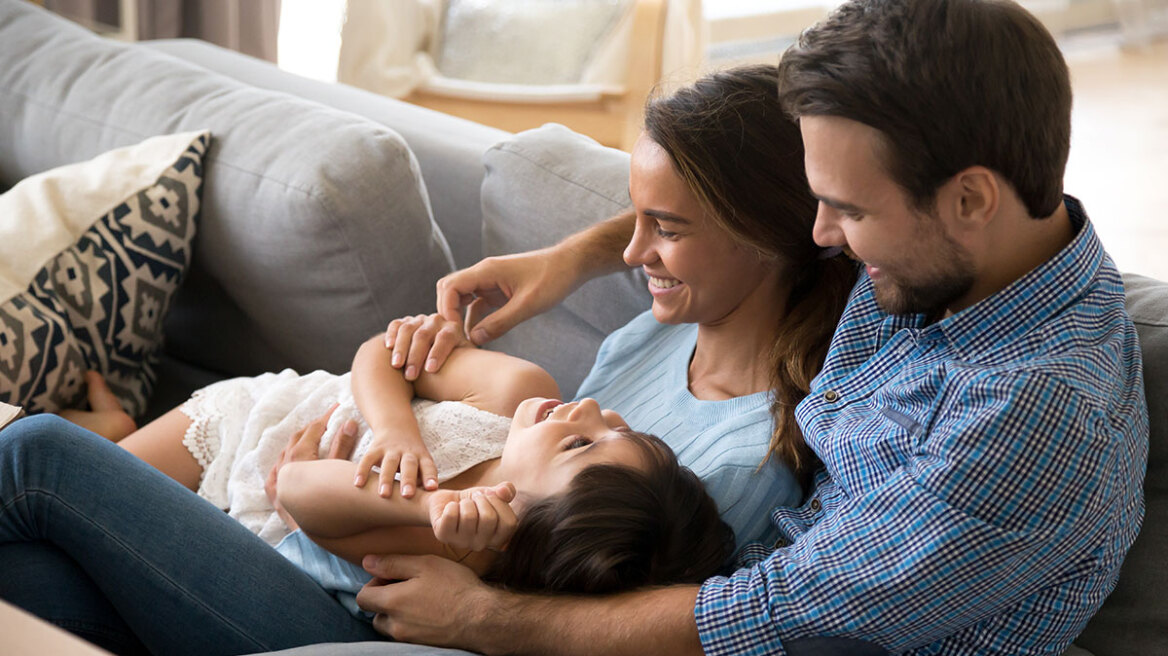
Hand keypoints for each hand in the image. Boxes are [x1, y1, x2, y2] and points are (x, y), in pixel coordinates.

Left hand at [266, 404, 339, 528]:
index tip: (337, 408)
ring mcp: (277, 479)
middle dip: (312, 427)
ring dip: (299, 442)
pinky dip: (285, 460)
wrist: (314, 536)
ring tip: (312, 437)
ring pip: (285, 453)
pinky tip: (290, 462)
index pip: (313, 429)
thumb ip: (342, 446)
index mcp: (299, 457)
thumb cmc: (330, 502)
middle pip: (297, 438)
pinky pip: (276, 470)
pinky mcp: (274, 493)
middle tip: (326, 420)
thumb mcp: (338, 471)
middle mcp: (284, 466)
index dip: (326, 417)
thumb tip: (349, 422)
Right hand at [353, 431, 438, 498]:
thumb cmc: (412, 456)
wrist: (397, 425)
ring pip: (389, 463)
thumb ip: (421, 480)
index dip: (430, 476)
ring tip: (383, 495)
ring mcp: (391, 449)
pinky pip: (368, 459)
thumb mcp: (421, 463)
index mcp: (422, 456)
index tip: (432, 488)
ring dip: (386, 478)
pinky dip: (362, 471)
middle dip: (408, 480)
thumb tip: (423, 505)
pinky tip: (358, 484)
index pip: (428, 466)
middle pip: (409, 465)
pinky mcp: (376, 448)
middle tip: (407, 495)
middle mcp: (408, 452)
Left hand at [357, 554, 498, 646]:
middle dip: (385, 600)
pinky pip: (407, 634)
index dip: (374, 583)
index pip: (363, 597)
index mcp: (392, 603)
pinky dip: (412, 623)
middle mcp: (395, 626)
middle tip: (409, 587)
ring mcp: (408, 639)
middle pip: (375, 614)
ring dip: (398, 614)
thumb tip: (367, 562)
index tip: (393, 576)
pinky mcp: (421, 645)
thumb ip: (393, 563)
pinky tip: (431, 612)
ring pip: (391, 626)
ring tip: (420, 601)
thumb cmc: (455, 587)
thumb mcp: (425, 565)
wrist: (482, 618)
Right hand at [384, 313, 470, 380]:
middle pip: (424, 335)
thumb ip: (468, 363)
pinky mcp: (404, 323)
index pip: (445, 338)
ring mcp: (419, 320)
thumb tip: (475, 370)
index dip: (438, 353)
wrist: (438, 359)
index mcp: (453, 329)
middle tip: (410, 376)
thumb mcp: (464, 363)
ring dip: (401, 348)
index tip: (431, 370)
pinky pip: (396, 325)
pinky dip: (391, 334)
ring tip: (396, 366)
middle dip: (416, 356)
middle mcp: (436, 321)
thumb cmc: (453, 367)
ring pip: (408, 329)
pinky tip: (387, 347)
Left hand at [428, 482, 517, 552]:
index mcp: (497, 538)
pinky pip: (451, 515)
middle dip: (481, 500)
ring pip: (469, 516)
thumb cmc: (473, 501)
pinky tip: (450, 509)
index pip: (509, 524)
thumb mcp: (493, 493)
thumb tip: (504, 491)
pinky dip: (451, 505)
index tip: (490, 495)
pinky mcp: (444, 536)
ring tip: (463, 505)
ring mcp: (461, 543)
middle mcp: (481, 544)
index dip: (500, 503)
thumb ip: (506, 491)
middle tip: (474, 499)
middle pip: (489, 519)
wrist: (446, 501)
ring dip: (466, 503)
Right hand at [435, 248, 577, 346]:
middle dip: (448, 314)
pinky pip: (478, 305)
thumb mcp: (527, 305)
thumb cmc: (553, 279)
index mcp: (486, 271)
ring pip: (462, 298)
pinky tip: (479, 337)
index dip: (447, 310)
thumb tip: (474, 339)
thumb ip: (501, 323)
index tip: (455, 333)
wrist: (571, 265)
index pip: (450, 287)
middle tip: (455, 338)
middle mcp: (483, 274)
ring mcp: (490, 282)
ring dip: (460, 318)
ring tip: (465, 342)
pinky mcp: (499, 291)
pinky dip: (475, 320)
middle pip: (449, 291)